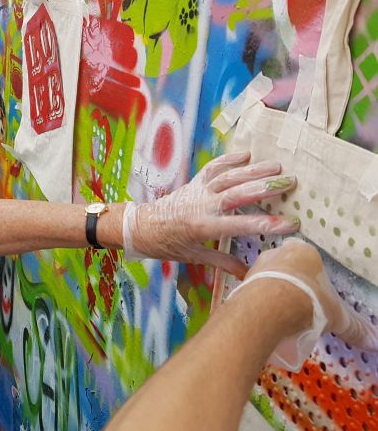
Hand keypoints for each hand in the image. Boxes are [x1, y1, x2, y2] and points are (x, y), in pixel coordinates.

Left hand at [123, 151, 300, 276]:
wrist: (141, 226)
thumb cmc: (167, 244)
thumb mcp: (194, 257)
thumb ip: (223, 263)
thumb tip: (248, 275)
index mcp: (203, 227)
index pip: (239, 226)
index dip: (265, 224)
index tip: (290, 224)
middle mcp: (202, 206)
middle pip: (236, 195)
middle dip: (263, 188)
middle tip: (289, 183)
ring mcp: (198, 191)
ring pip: (227, 177)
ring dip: (252, 171)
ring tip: (276, 166)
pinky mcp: (194, 182)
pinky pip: (213, 168)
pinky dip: (228, 159)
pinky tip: (246, 154)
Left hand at [243, 239, 377, 352]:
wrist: (270, 307)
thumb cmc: (310, 302)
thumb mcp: (337, 316)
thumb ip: (355, 328)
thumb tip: (374, 343)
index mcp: (304, 252)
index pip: (308, 260)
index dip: (312, 278)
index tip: (314, 297)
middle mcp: (277, 252)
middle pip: (286, 269)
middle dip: (292, 287)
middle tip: (299, 309)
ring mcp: (256, 266)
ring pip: (268, 279)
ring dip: (273, 295)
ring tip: (283, 318)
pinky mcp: (242, 282)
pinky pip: (253, 292)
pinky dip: (259, 304)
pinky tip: (266, 319)